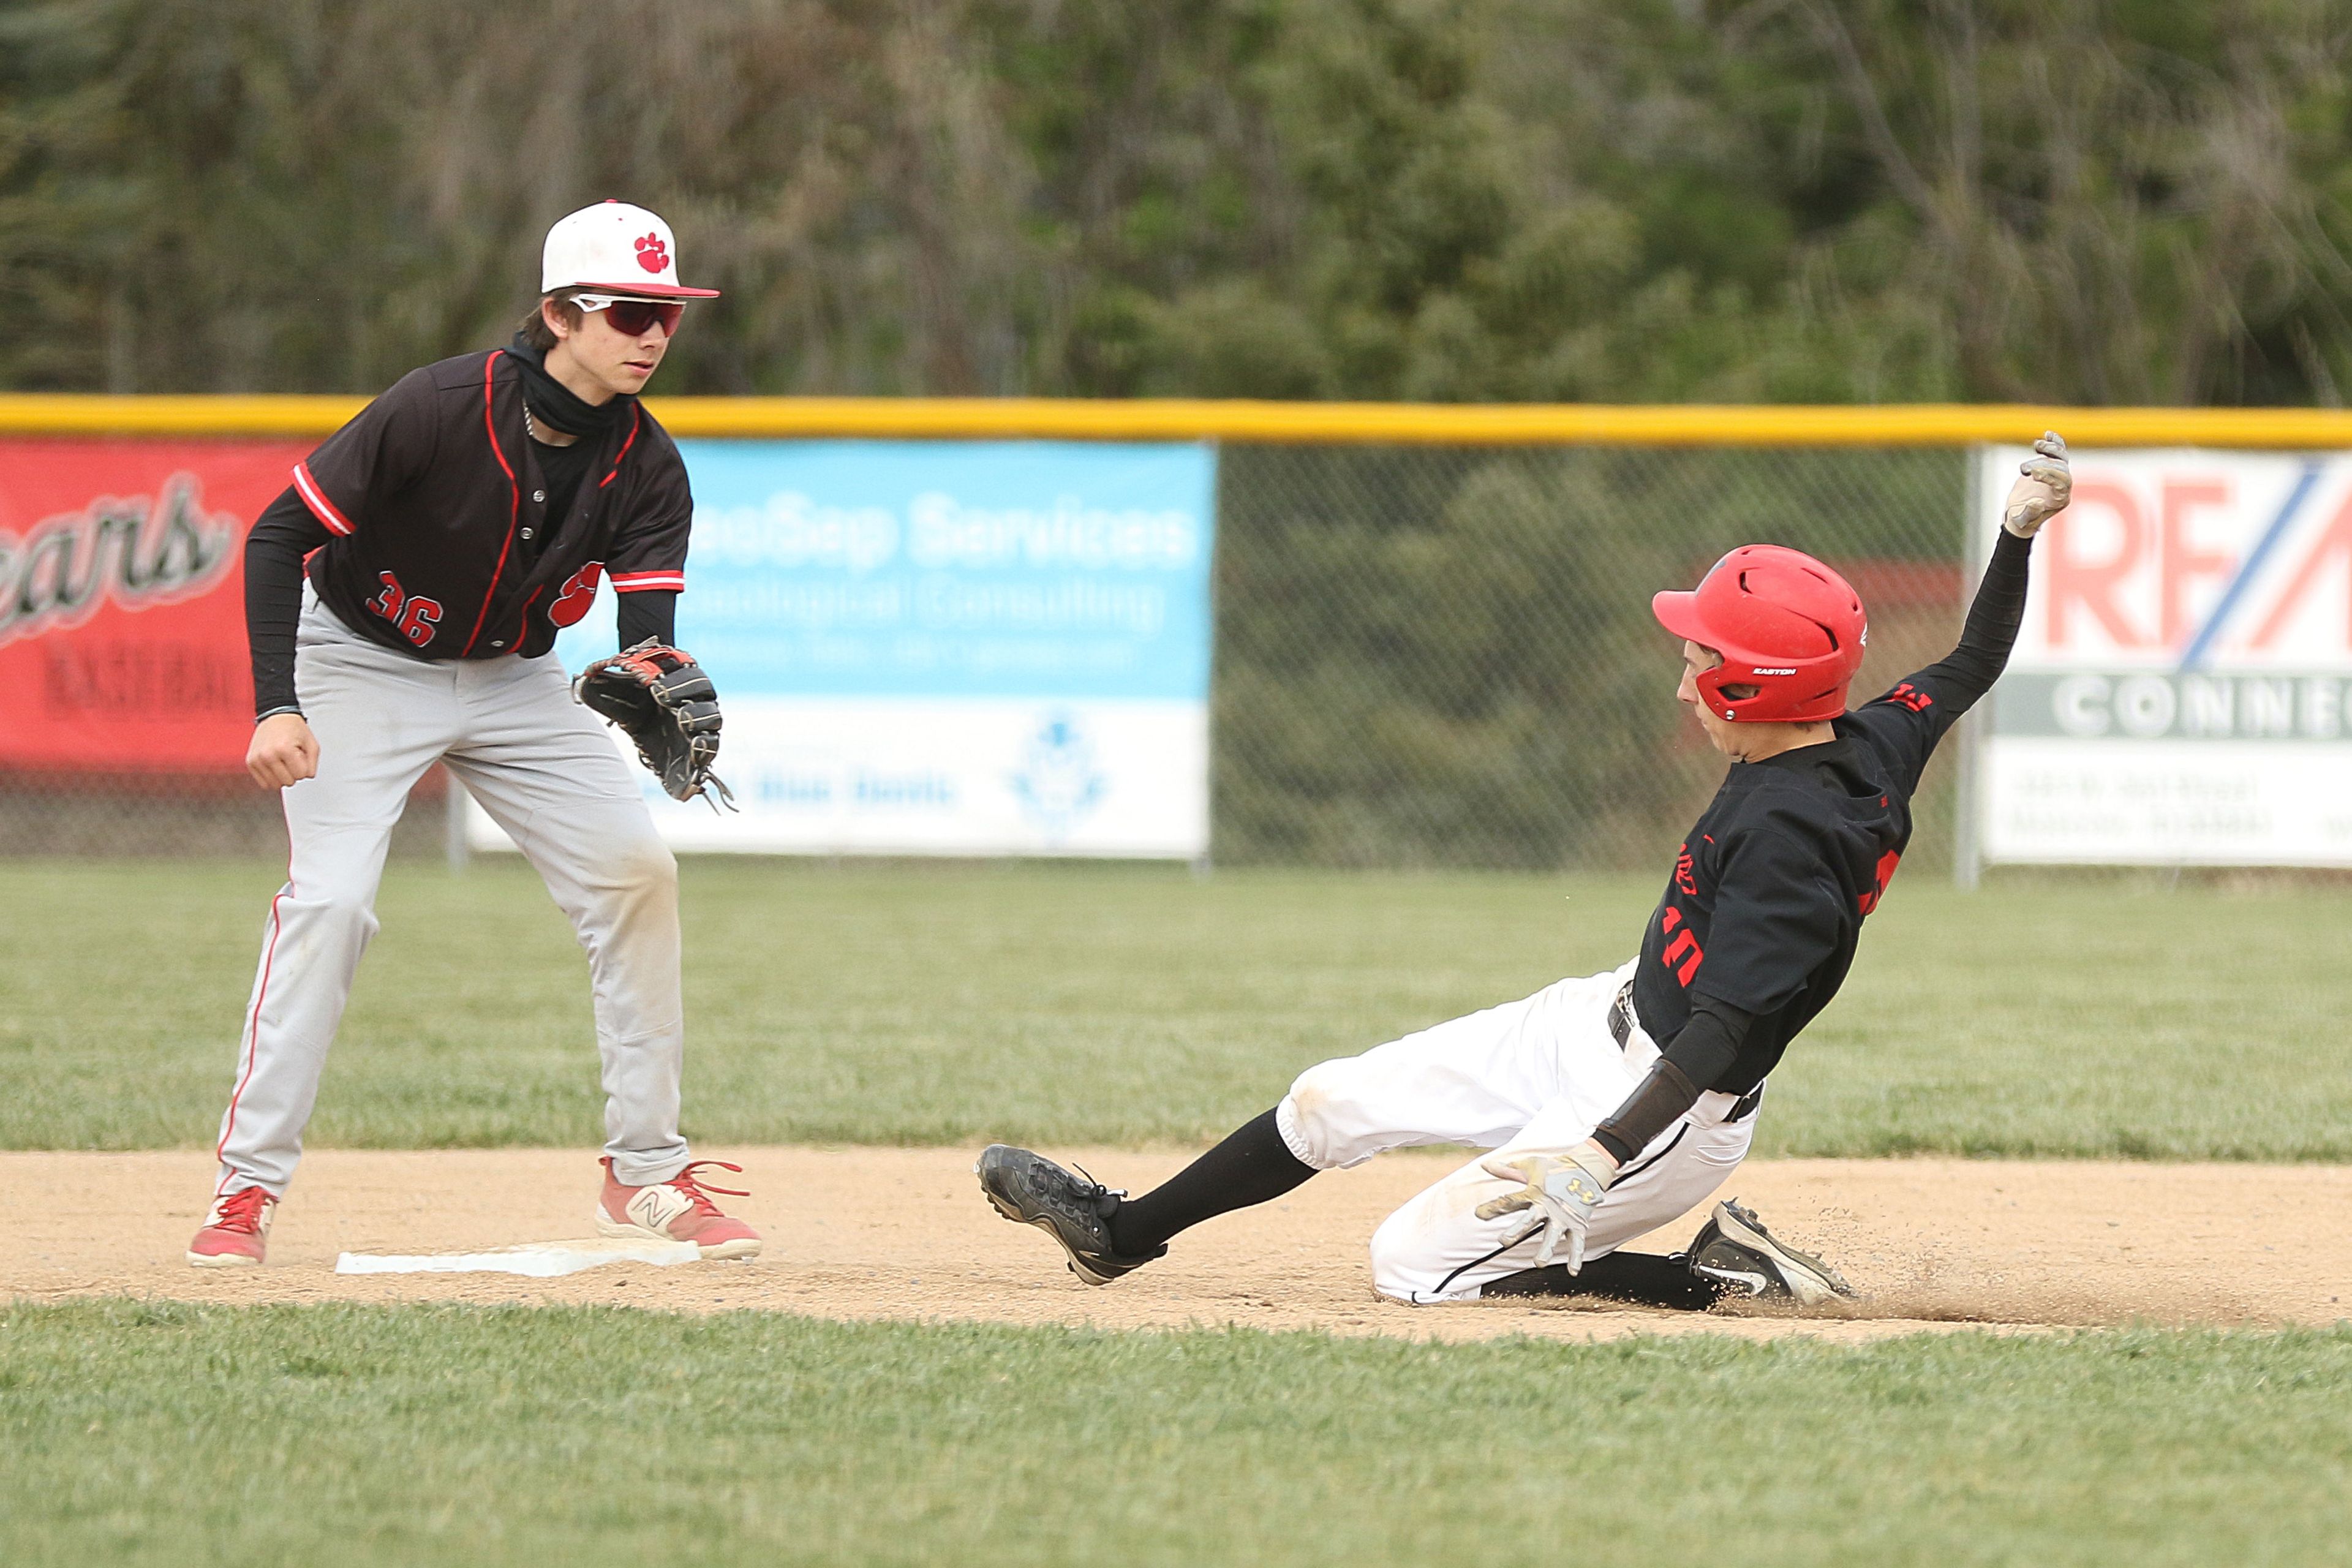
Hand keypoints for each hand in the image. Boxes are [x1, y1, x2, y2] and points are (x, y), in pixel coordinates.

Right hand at [246, 713, 318, 788]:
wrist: (276, 718)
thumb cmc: (294, 729)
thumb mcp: (312, 744)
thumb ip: (313, 764)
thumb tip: (308, 776)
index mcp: (284, 749)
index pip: (301, 775)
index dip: (304, 768)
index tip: (300, 757)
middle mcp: (267, 755)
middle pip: (288, 782)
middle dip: (293, 773)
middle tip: (291, 759)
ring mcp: (257, 759)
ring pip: (275, 785)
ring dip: (282, 777)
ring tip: (283, 762)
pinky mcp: (250, 763)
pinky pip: (263, 784)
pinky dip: (271, 778)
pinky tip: (275, 766)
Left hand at [1473, 1141, 1618, 1271]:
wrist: (1587, 1168)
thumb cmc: (1555, 1168)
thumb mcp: (1530, 1165)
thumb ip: (1506, 1170)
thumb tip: (1485, 1165)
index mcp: (1533, 1193)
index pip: (1509, 1201)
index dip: (1493, 1207)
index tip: (1478, 1214)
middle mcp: (1547, 1206)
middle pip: (1530, 1219)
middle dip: (1517, 1230)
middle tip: (1503, 1240)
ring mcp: (1563, 1217)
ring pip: (1553, 1235)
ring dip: (1546, 1249)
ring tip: (1539, 1263)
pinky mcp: (1578, 1224)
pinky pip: (1577, 1243)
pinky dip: (1576, 1257)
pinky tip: (1572, 1271)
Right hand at [2004, 430, 2071, 537]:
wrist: (2019, 514)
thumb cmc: (2022, 519)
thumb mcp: (2022, 519)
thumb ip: (2030, 512)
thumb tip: (2037, 502)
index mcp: (2060, 499)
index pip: (2063, 482)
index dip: (2051, 475)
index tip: (2033, 474)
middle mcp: (2063, 486)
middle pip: (2062, 469)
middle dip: (2043, 466)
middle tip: (2023, 470)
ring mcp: (2058, 475)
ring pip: (2062, 458)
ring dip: (2051, 449)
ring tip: (2037, 445)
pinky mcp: (2050, 467)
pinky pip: (2057, 452)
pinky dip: (2054, 442)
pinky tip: (2048, 434)